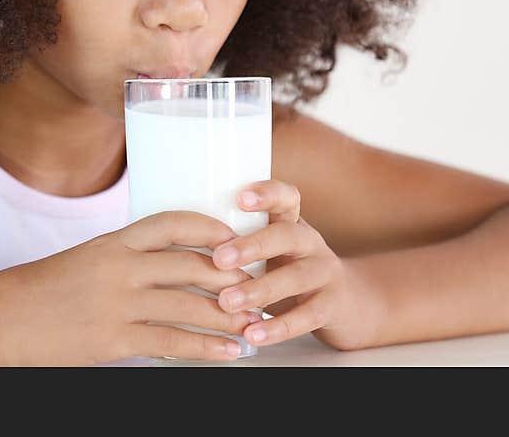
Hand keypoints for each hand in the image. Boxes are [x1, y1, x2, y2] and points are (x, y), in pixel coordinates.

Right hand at [0, 211, 262, 365]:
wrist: (0, 318)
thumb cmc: (40, 289)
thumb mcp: (84, 260)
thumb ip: (123, 260)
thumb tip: (165, 269)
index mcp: (112, 242)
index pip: (171, 223)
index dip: (209, 227)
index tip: (233, 236)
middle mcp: (119, 267)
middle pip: (192, 264)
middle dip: (232, 277)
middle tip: (258, 286)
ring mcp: (117, 303)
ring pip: (189, 305)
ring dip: (229, 316)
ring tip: (255, 325)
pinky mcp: (113, 339)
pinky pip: (172, 341)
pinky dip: (208, 348)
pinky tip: (230, 352)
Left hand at [212, 180, 375, 350]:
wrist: (348, 303)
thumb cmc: (290, 270)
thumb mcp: (270, 249)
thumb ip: (238, 241)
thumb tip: (180, 240)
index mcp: (291, 222)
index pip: (285, 197)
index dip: (266, 193)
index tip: (240, 198)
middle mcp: (309, 242)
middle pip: (286, 235)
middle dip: (252, 246)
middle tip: (219, 259)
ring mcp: (324, 273)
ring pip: (295, 277)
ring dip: (259, 289)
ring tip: (227, 302)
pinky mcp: (332, 306)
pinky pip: (307, 316)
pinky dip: (278, 327)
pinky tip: (253, 334)